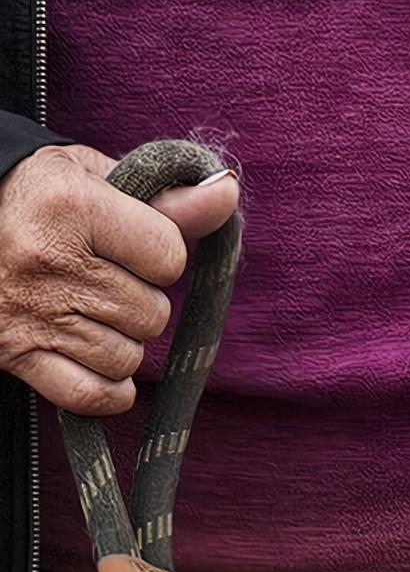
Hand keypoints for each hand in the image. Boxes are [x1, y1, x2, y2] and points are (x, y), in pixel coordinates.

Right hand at [0, 142, 236, 416]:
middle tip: (102, 278)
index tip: (128, 243)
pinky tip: (94, 359)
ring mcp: (32, 314)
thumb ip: (163, 195)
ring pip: (129, 358)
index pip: (168, 256)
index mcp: (70, 206)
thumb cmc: (30, 195)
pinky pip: (93, 395)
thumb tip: (227, 193)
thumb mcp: (89, 176)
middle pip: (152, 315)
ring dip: (121, 343)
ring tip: (87, 310)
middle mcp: (50, 262)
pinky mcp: (14, 353)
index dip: (158, 253)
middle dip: (139, 301)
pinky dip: (106, 388)